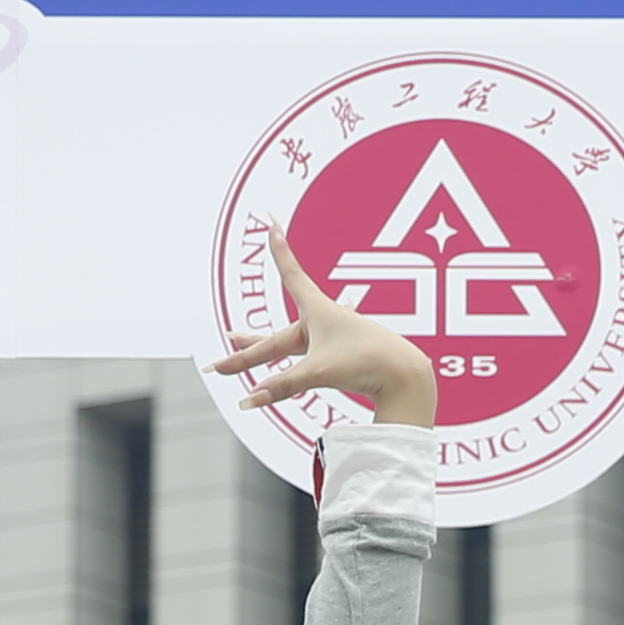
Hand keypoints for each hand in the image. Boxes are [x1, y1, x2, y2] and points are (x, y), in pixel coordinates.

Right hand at [215, 245, 442, 430]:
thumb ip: (282, 386)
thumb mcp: (319, 372)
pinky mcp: (337, 359)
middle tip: (219, 360)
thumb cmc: (365, 362)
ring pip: (286, 348)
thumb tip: (248, 401)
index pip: (292, 274)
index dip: (279, 250)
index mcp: (317, 311)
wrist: (404, 375)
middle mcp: (321, 323)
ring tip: (234, 343)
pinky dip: (286, 368)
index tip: (272, 223)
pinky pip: (302, 362)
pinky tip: (291, 355)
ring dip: (259, 351)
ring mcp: (329, 342)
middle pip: (275, 338)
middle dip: (246, 350)